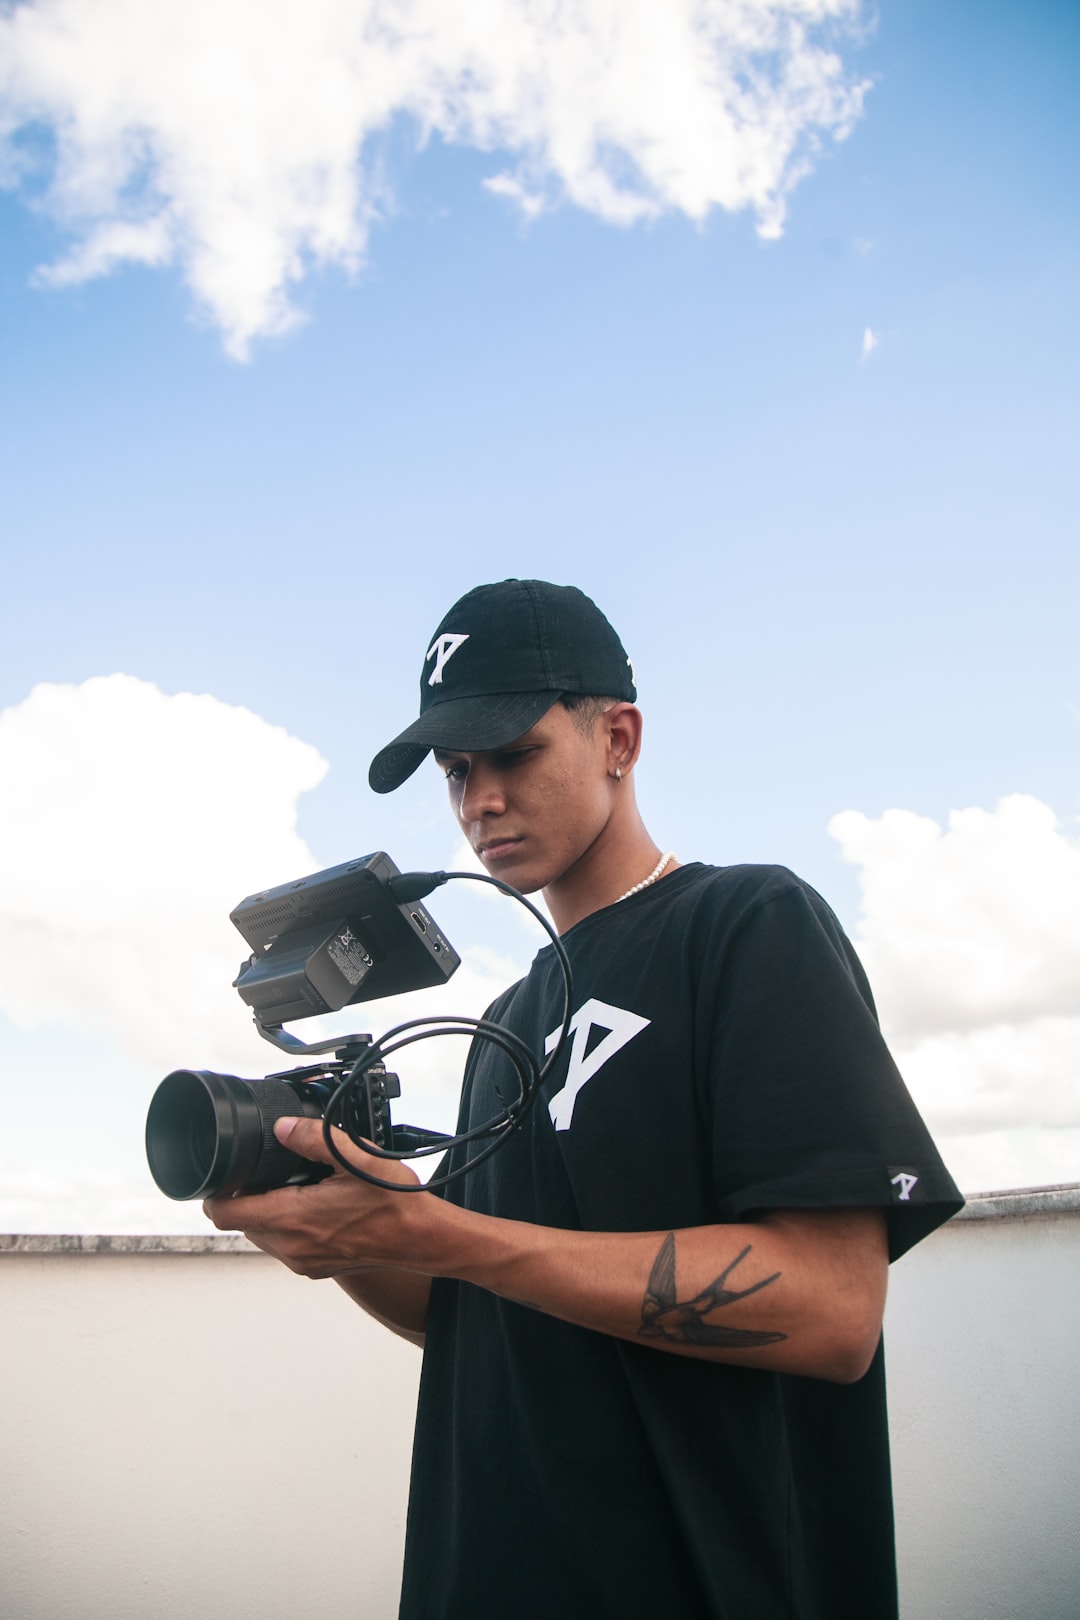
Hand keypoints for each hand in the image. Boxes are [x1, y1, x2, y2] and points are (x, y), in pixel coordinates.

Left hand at [202, 1116, 427, 1279]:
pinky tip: (310, 1207)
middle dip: (245, 1198)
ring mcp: (303, 1262)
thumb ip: (314, 1138)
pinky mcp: (314, 1268)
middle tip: (266, 1174)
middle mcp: (292, 1246)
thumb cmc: (395, 1203)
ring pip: (261, 1236)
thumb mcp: (356, 1158)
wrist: (423, 1239)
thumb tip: (283, 1127)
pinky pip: (283, 1246)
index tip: (224, 1176)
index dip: (215, 1193)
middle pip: (241, 1223)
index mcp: (294, 1218)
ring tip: (292, 1189)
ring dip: (265, 1213)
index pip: (225, 1213)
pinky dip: (285, 1227)